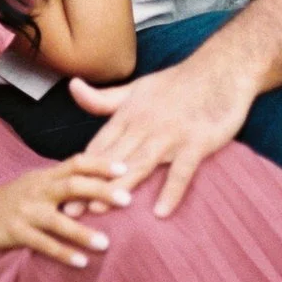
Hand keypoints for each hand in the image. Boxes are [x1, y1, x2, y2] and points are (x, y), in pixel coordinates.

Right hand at [0, 152, 135, 266]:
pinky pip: (43, 244)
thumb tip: (100, 180)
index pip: (76, 162)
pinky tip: (82, 263)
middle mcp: (36, 190)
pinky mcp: (16, 232)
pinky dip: (63, 254)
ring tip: (106, 244)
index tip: (126, 168)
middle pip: (72, 185)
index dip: (101, 164)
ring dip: (83, 232)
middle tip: (128, 200)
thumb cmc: (11, 199)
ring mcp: (26, 211)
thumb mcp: (34, 183)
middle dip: (101, 191)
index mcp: (44, 176)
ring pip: (58, 220)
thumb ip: (62, 181)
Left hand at [71, 51, 252, 217]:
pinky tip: (160, 212)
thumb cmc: (177, 83)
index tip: (59, 189)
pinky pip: (182, 170)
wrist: (221, 70)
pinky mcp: (197, 142)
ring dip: (118, 185)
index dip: (78, 169)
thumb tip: (72, 86)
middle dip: (88, 184)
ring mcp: (170, 135)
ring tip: (99, 208)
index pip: (98, 146)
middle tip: (68, 210)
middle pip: (111, 159)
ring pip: (139, 163)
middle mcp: (143, 126)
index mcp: (127, 115)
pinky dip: (171, 190)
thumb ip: (104, 98)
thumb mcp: (135, 88)